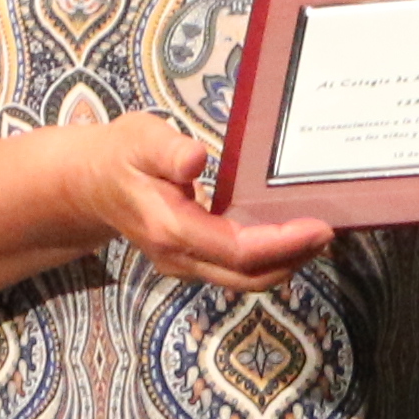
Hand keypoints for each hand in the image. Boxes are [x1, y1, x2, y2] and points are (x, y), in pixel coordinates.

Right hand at [66, 109, 330, 296]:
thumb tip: (197, 158)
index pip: (237, 249)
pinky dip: (267, 259)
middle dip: (292, 259)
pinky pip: (234, 270)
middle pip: (246, 276)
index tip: (319, 227)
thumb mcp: (139, 139)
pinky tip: (288, 238)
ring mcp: (184, 263)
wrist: (89, 184)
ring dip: (283, 263)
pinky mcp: (191, 260)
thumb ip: (168, 150)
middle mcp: (179, 256)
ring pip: (243, 279)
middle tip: (329, 232)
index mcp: (171, 228)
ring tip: (316, 237)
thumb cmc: (118, 156)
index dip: (282, 243)